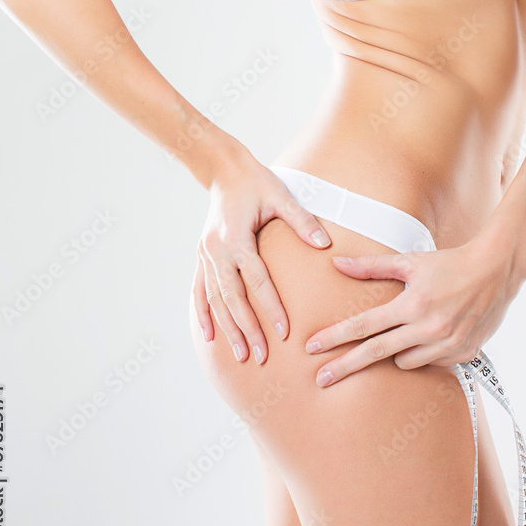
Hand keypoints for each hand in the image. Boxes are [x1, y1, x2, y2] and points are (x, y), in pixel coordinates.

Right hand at [192, 148, 331, 363]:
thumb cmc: (257, 182)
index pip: (257, 281)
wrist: (224, 169)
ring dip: (227, 329)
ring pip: (215, 299)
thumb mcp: (281, 196)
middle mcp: (217, 250)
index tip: (283, 332)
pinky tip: (208, 336)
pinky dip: (202, 313)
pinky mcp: (202, 255)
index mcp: (237, 238)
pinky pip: (199, 290)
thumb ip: (302, 221)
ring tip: (240, 355)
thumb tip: (325, 244)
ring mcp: (206, 254)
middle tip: (260, 356)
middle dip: (247, 329)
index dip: (270, 308)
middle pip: (233, 298)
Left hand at [304, 234, 517, 386]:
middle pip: (375, 353)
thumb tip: (337, 263)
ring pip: (404, 362)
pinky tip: (434, 333)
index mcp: (411, 305)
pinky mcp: (463, 355)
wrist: (497, 271)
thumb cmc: (449, 263)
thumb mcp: (410, 261)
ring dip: (396, 351)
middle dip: (344, 366)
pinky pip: (431, 363)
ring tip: (407, 330)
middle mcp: (428, 329)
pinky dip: (425, 352)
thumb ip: (371, 266)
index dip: (335, 337)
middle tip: (319, 379)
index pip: (364, 326)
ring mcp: (447, 346)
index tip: (311, 348)